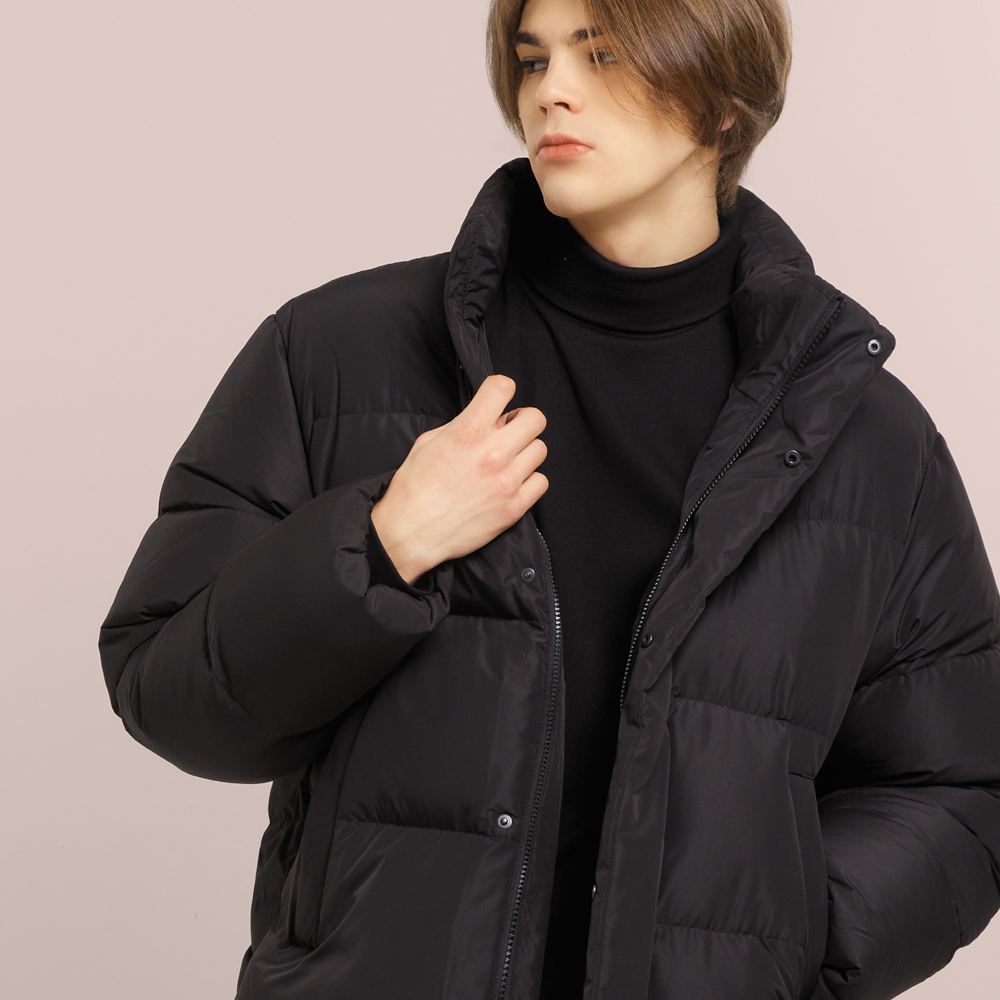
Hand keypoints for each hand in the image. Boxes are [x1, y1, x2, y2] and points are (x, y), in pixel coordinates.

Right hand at [370, 374, 548, 583]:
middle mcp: (493, 453)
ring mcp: (507, 481)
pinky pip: (541, 481)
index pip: (503, 387)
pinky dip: (529, 481)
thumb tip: (486, 419)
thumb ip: (460, 426)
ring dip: (525, 452)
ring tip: (507, 462)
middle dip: (523, 421)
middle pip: (536, 419)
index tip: (497, 401)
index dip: (501, 390)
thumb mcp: (428, 443)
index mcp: (468, 431)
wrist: (410, 533)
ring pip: (540, 450)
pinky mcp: (514, 507)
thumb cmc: (414, 488)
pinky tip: (511, 484)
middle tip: (510, 432)